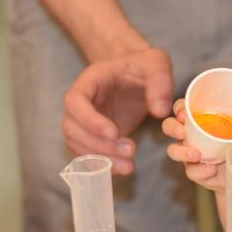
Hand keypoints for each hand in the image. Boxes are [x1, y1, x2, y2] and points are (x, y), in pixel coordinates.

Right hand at [62, 47, 173, 174]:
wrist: (138, 75)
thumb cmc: (144, 66)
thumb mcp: (157, 63)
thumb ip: (160, 82)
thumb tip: (160, 111)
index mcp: (91, 80)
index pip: (75, 101)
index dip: (89, 120)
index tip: (114, 133)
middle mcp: (81, 102)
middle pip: (71, 127)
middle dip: (98, 145)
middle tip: (129, 151)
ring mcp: (84, 120)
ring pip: (76, 144)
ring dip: (99, 159)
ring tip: (129, 166)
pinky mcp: (93, 136)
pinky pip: (87, 154)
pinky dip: (102, 165)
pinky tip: (123, 168)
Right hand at [161, 101, 226, 191]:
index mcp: (198, 122)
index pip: (181, 109)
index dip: (179, 108)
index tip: (185, 112)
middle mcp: (189, 136)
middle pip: (169, 126)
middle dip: (172, 127)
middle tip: (182, 131)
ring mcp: (188, 155)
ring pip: (173, 151)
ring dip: (182, 152)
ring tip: (197, 154)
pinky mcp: (194, 172)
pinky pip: (191, 171)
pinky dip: (201, 170)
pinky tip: (211, 169)